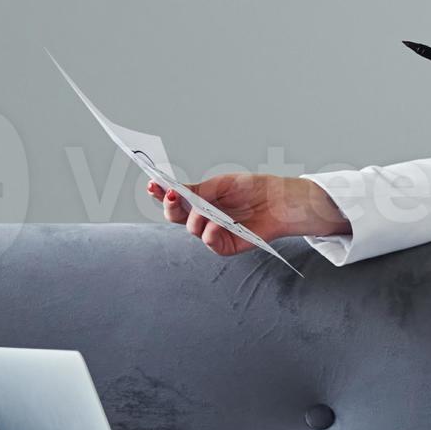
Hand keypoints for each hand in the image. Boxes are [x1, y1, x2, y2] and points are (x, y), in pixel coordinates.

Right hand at [144, 171, 342, 255]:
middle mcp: (202, 218)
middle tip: (170, 195)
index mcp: (199, 200)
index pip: (173, 199)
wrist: (278, 201)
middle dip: (169, 206)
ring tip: (206, 209)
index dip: (160, 193)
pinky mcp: (226, 246)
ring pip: (191, 229)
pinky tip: (217, 224)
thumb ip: (197, 190)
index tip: (152, 184)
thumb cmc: (251, 189)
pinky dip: (211, 233)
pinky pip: (211, 243)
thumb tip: (172, 191)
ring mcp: (213, 232)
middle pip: (175, 216)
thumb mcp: (221, 184)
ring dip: (195, 218)